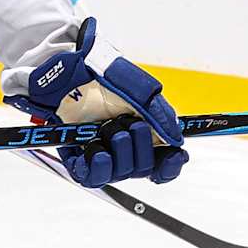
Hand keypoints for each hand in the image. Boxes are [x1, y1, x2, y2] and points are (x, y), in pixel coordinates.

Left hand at [9, 18, 186, 187]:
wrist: (71, 70)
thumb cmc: (105, 76)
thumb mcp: (141, 92)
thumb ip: (162, 117)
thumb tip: (176, 140)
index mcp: (143, 134)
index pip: (162, 164)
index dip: (170, 165)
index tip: (175, 155)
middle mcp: (124, 148)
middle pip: (143, 169)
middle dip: (141, 147)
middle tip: (130, 123)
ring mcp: (102, 152)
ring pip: (120, 174)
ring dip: (120, 151)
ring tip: (109, 127)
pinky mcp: (78, 157)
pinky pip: (92, 177)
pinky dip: (98, 167)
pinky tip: (99, 151)